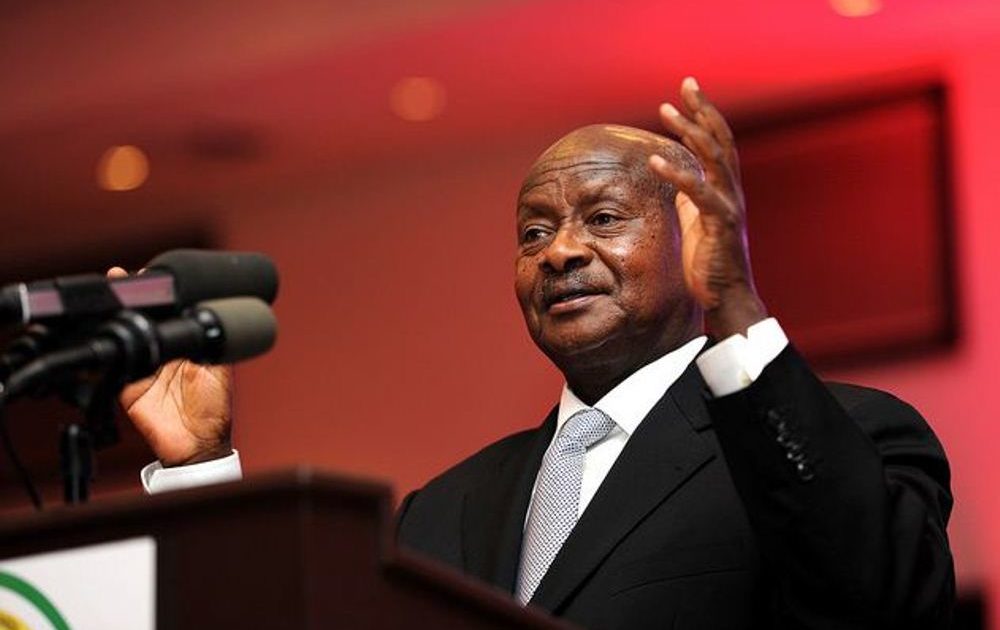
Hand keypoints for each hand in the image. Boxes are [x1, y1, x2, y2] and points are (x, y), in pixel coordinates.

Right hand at [108, 267, 233, 466]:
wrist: (197, 445)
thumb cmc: (214, 410)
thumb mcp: (219, 369)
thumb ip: (208, 343)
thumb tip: (206, 313)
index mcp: (185, 346)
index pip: (169, 315)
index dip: (159, 297)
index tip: (148, 276)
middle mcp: (163, 353)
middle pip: (143, 321)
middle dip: (132, 300)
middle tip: (122, 277)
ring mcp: (144, 368)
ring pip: (127, 337)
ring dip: (117, 318)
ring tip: (111, 295)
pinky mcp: (127, 386)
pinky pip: (113, 366)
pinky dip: (106, 351)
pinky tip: (102, 333)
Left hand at [648, 77, 766, 337]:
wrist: (726, 298)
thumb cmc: (708, 262)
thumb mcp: (694, 221)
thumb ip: (689, 196)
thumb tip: (673, 175)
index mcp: (725, 189)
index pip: (719, 142)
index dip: (705, 114)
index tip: (688, 91)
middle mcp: (732, 192)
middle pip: (721, 139)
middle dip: (703, 109)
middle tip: (687, 83)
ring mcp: (729, 206)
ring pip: (714, 159)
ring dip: (690, 131)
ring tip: (666, 111)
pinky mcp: (720, 225)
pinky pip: (699, 194)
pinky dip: (677, 174)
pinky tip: (656, 160)